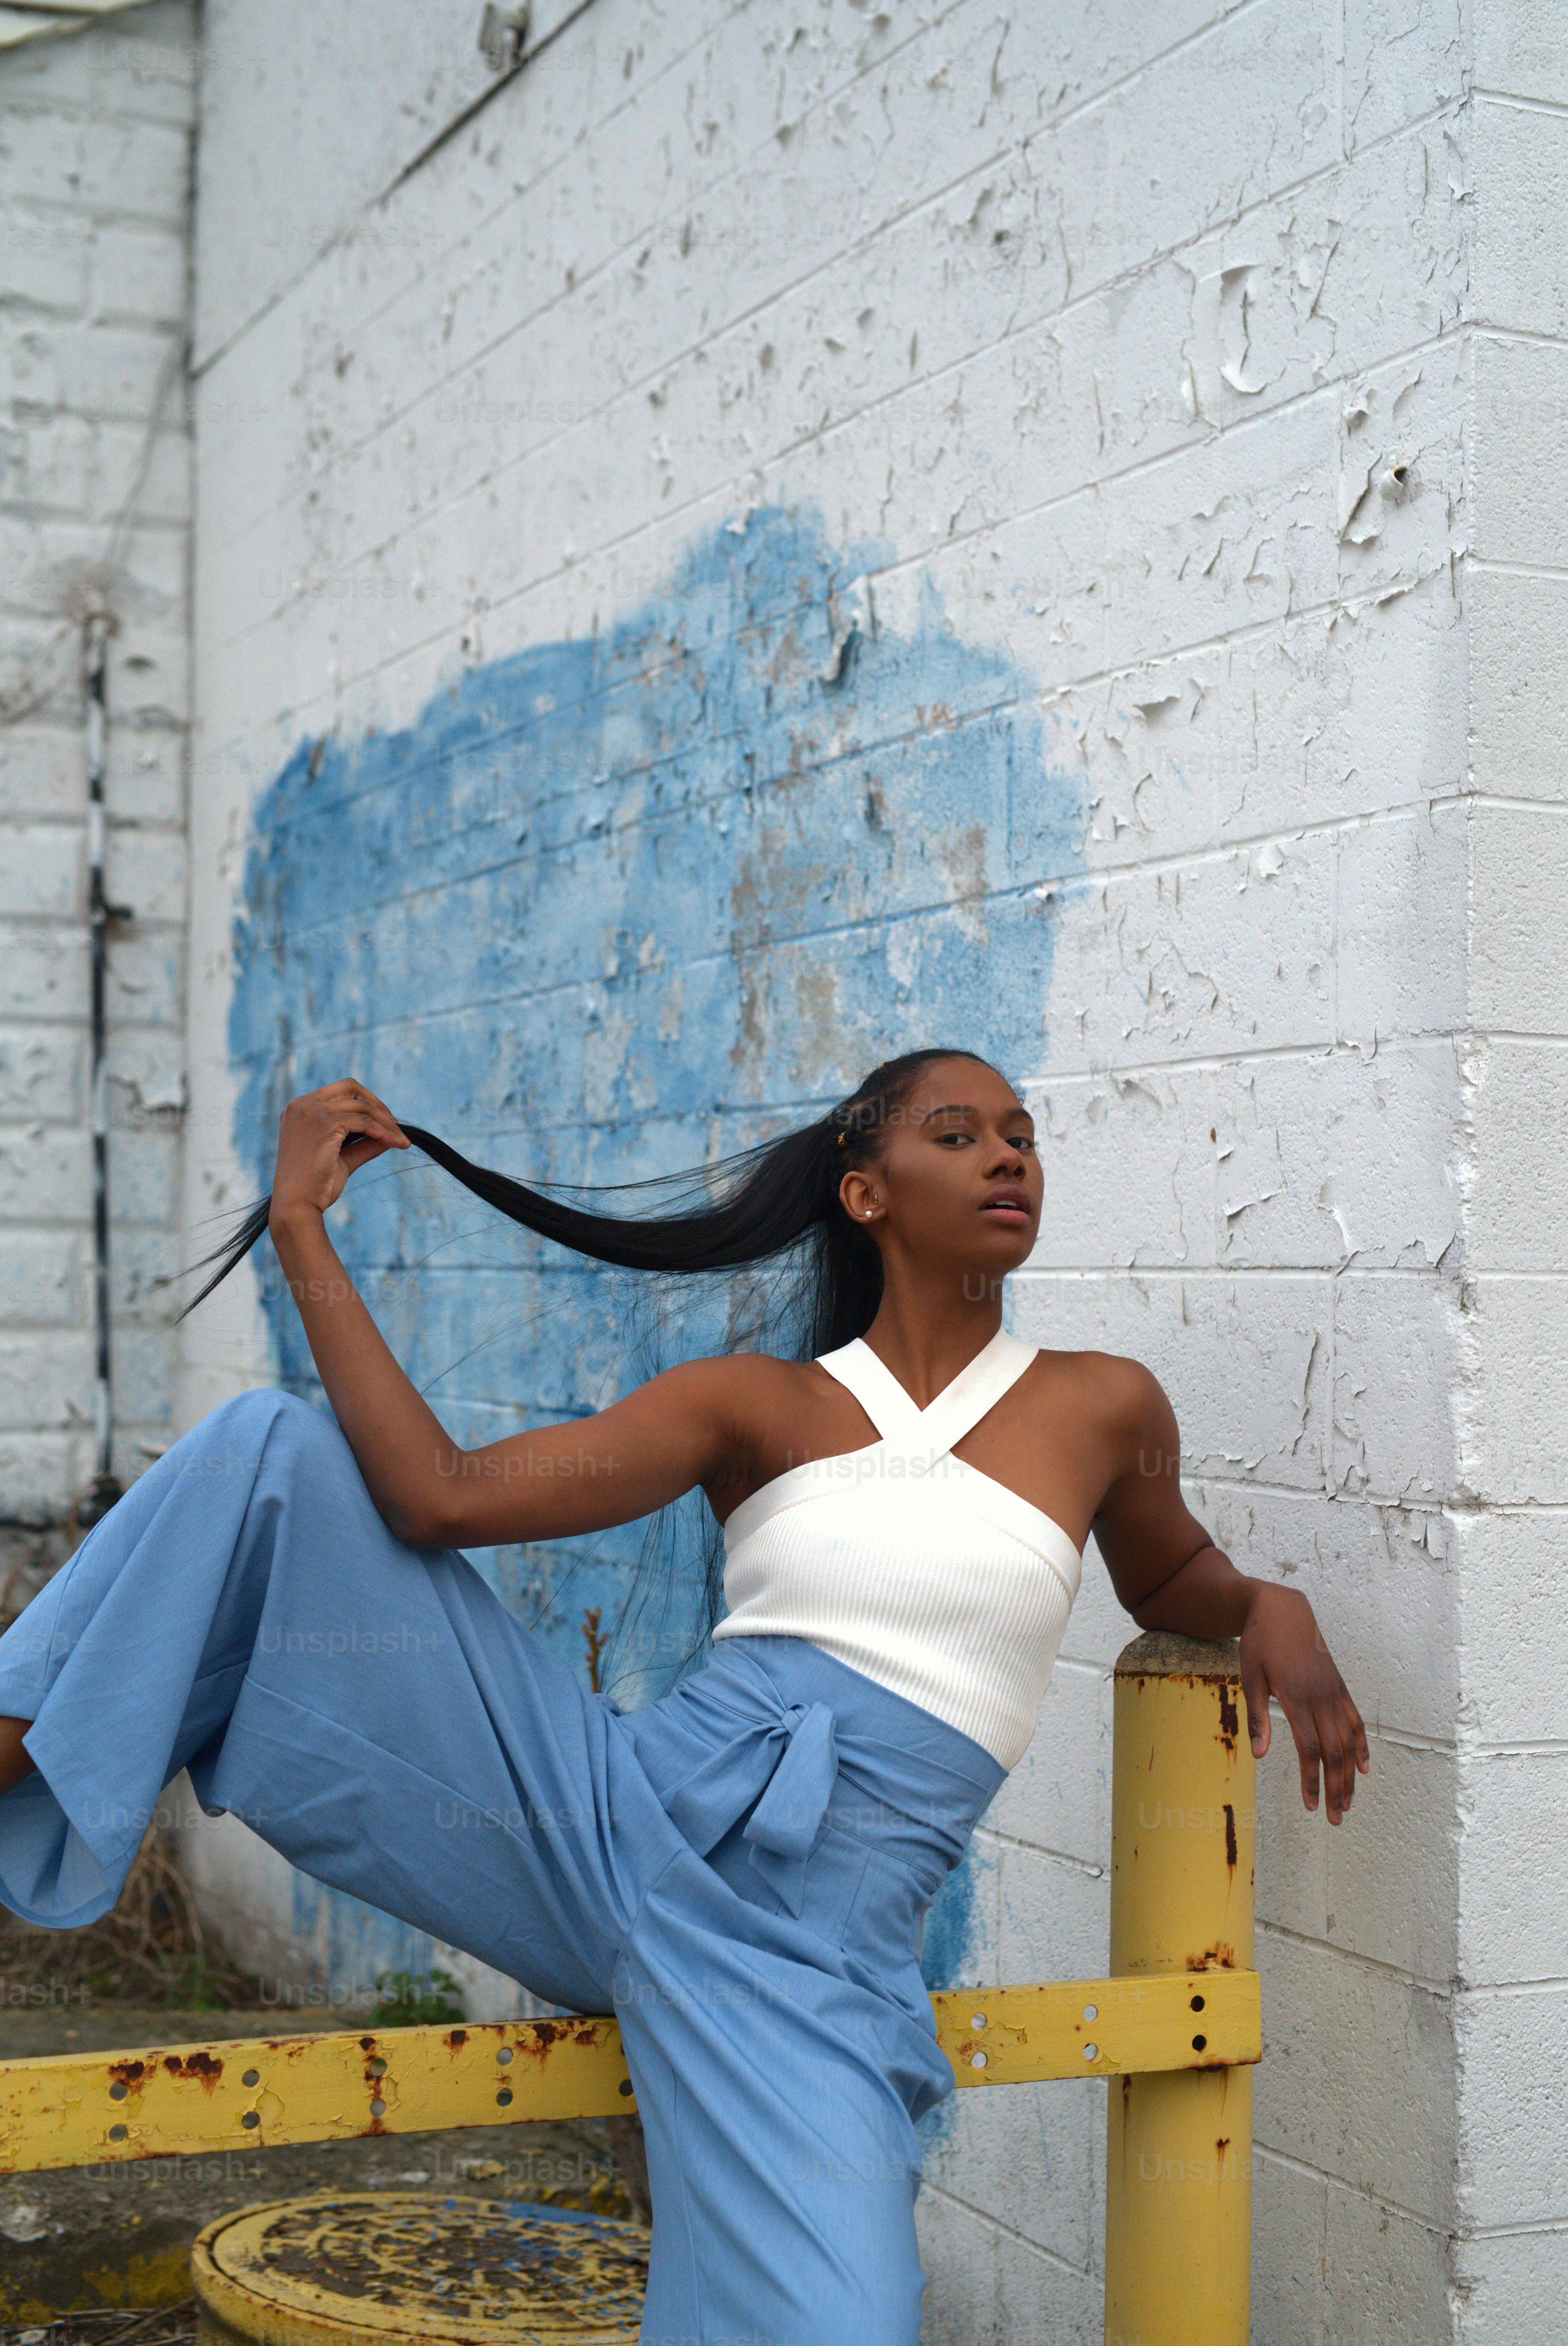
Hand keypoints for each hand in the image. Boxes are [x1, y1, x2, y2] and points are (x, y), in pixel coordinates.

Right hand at [268, 1078, 409, 1228]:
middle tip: (397, 1127)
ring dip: (386, 1123)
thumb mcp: (342, 1157)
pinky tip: (394, 1143)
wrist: (297, 1206)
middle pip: (351, 1089)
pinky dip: (382, 1131)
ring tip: (402, 1141)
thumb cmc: (315, 1186)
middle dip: (378, 1105)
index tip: (385, 1120)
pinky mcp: (324, 1124)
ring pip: (361, 1106)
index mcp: (299, 1109)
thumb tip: (391, 1133)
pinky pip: (363, 1122)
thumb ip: (363, 1142)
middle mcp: (302, 1105)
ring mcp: (311, 1112)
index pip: (339, 1091)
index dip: (366, 1101)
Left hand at [1239, 1582, 1368, 1824]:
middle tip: (1335, 1818)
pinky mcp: (1339, 1687)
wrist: (1283, 1610)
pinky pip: (1355, 1720)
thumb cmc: (1260, 1644)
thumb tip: (1259, 1756)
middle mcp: (1320, 1698)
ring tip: (1348, 1803)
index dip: (1312, 1780)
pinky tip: (1364, 1767)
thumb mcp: (1250, 1677)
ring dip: (1350, 1775)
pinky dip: (1362, 1745)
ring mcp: (1333, 1692)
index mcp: (1295, 1698)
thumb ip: (1257, 1717)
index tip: (1312, 1806)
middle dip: (1335, 1788)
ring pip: (1348, 1741)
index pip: (1309, 1749)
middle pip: (1334, 1752)